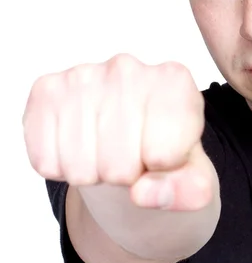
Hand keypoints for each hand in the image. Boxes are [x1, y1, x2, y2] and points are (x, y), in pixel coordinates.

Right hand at [23, 53, 211, 210]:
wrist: (129, 141)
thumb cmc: (167, 153)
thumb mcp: (195, 179)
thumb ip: (191, 191)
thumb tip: (143, 194)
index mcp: (176, 82)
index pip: (164, 155)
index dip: (163, 170)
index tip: (165, 154)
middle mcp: (129, 68)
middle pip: (120, 165)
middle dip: (127, 176)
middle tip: (133, 157)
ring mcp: (84, 75)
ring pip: (81, 168)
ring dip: (95, 175)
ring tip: (109, 152)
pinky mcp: (46, 91)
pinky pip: (46, 160)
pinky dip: (62, 169)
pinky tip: (83, 147)